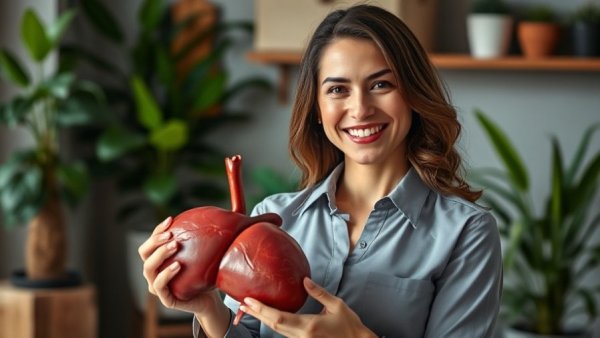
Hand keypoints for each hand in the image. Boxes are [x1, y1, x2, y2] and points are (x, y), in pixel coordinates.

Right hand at [137, 217, 220, 314]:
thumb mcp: (208, 251)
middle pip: (144, 252)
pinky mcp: (166, 299)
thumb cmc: (207, 272)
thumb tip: (232, 205)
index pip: (152, 241)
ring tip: (175, 245)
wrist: (211, 298)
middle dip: (155, 240)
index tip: (171, 219)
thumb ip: (214, 232)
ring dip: (160, 254)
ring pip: (148, 268)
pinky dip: (166, 274)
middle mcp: (155, 271)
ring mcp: (158, 286)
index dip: (158, 229)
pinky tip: (178, 265)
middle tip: (171, 234)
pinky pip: (159, 286)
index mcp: (160, 258)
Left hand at [239, 277, 375, 337]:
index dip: (262, 309)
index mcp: (309, 325)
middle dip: (257, 314)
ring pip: (278, 331)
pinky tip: (268, 316)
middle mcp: (302, 336)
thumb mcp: (336, 305)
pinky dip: (275, 324)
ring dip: (263, 319)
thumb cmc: (350, 325)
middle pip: (273, 325)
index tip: (249, 301)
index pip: (279, 317)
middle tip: (242, 303)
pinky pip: (285, 334)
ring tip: (250, 308)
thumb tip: (304, 279)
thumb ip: (319, 292)